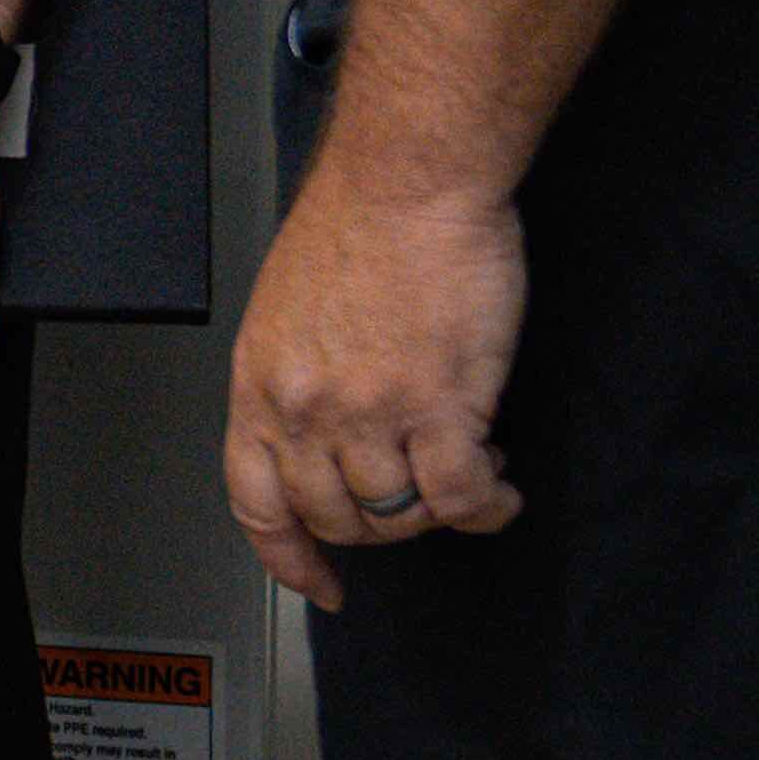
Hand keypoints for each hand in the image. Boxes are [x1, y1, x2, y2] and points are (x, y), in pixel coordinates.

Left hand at [219, 173, 528, 607]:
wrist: (411, 176)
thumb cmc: (361, 220)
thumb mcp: (290, 310)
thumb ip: (299, 379)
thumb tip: (328, 433)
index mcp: (260, 385)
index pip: (257, 503)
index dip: (289, 557)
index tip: (319, 583)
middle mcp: (303, 410)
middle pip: (337, 517)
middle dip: (384, 524)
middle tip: (420, 498)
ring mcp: (367, 414)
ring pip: (400, 513)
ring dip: (441, 509)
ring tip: (473, 474)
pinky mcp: (436, 406)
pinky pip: (459, 496)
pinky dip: (486, 506)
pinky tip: (501, 489)